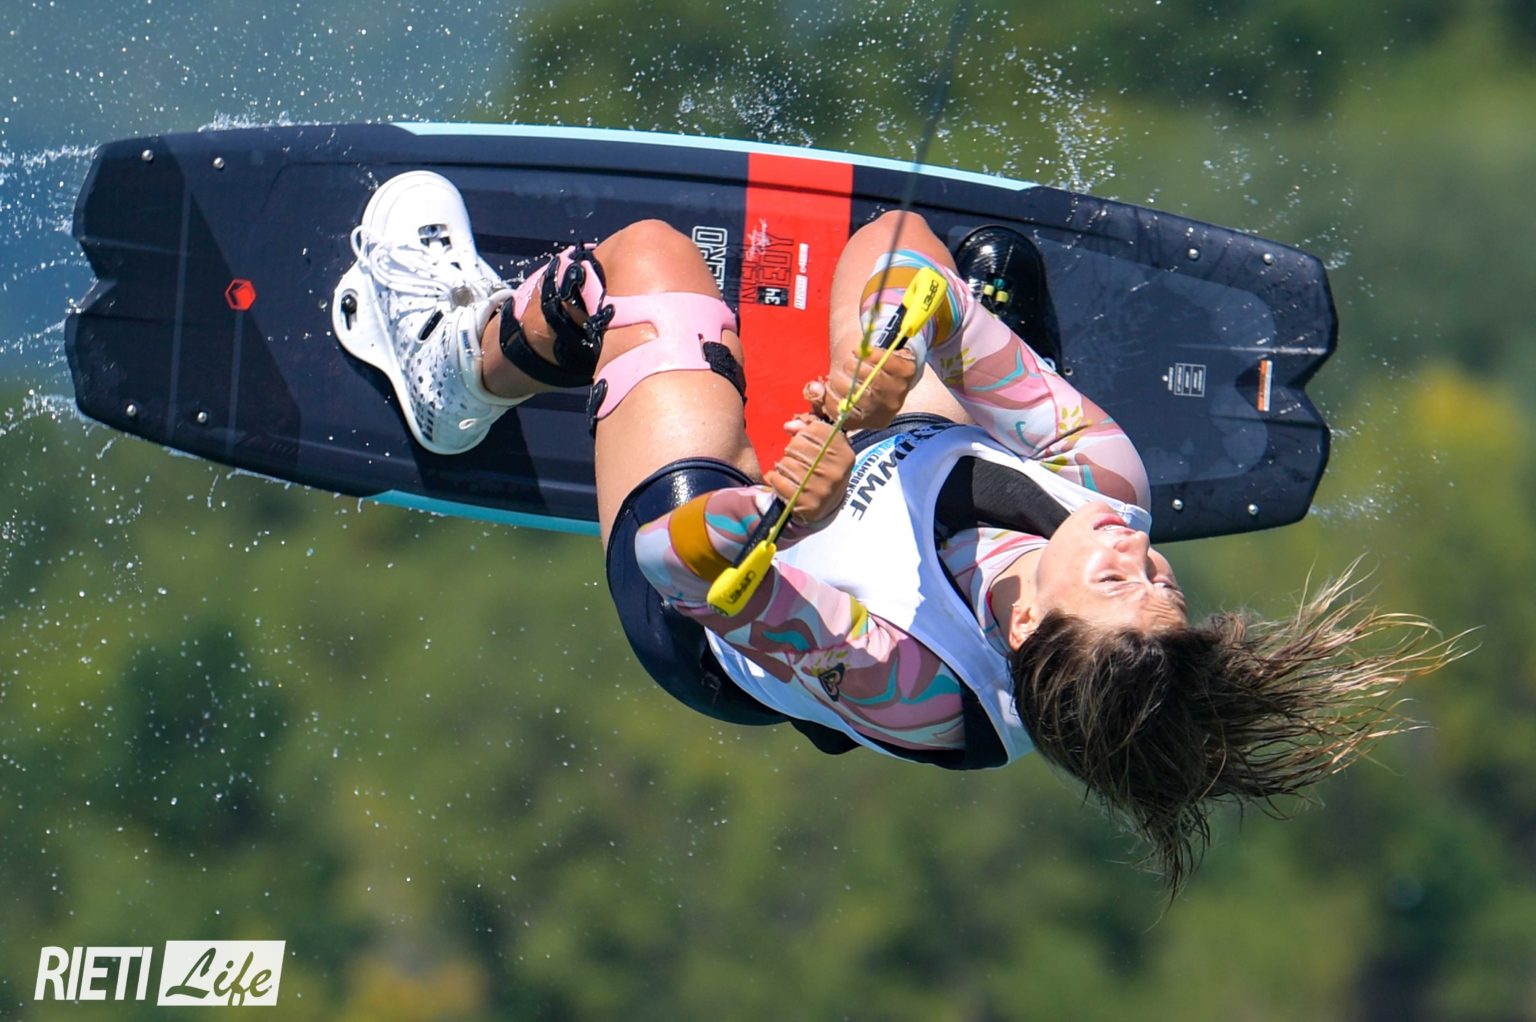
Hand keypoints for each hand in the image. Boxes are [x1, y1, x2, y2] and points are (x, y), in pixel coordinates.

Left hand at [764, 414, 854, 525]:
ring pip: (786, 463)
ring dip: (783, 466)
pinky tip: (781, 481)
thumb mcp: (826, 447)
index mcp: (844, 453)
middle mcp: (836, 471)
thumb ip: (809, 429)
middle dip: (791, 450)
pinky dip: (775, 479)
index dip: (803, 433)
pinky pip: (779, 481)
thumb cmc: (824, 469)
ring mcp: (822, 489)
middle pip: (797, 445)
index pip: (814, 429)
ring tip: (790, 472)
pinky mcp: (807, 503)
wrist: (828, 505)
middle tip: (796, 459)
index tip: (804, 441)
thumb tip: (788, 426)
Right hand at [804, 347, 918, 430]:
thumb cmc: (858, 385)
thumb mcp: (836, 397)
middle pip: (861, 396)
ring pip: (872, 378)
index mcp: (871, 421)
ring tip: (852, 360)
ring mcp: (899, 392)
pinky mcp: (907, 371)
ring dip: (856, 365)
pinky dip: (870, 354)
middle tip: (842, 368)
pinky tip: (862, 352)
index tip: (826, 385)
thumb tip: (808, 398)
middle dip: (844, 380)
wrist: (888, 367)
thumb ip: (817, 401)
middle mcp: (887, 410)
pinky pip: (885, 361)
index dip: (832, 400)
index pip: (848, 417)